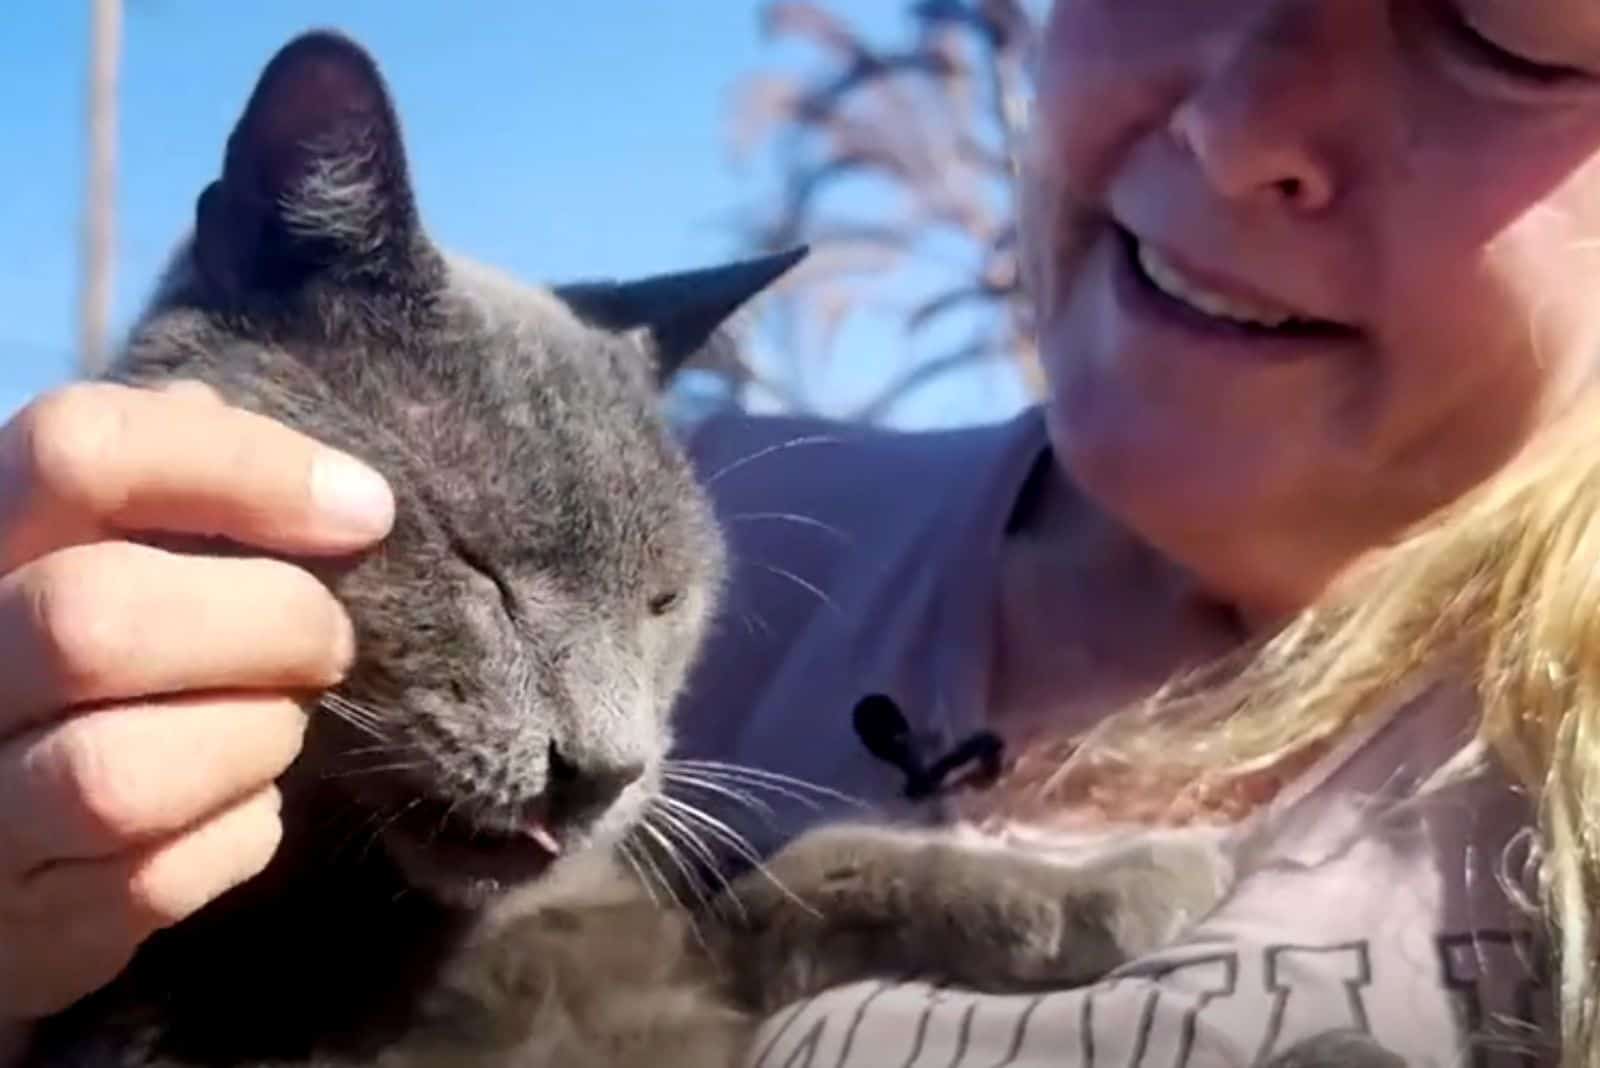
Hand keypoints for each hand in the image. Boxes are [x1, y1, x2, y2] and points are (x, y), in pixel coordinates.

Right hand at [0, 381, 393, 1024]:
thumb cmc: (66, 658)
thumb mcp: (84, 544)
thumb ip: (160, 486)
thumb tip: (281, 449)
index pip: (80, 451)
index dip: (242, 465)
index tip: (362, 507)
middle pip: (98, 621)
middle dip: (268, 624)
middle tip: (329, 636)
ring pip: (121, 774)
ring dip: (253, 739)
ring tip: (279, 716)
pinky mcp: (27, 922)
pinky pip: (158, 879)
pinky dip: (239, 829)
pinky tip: (241, 797)